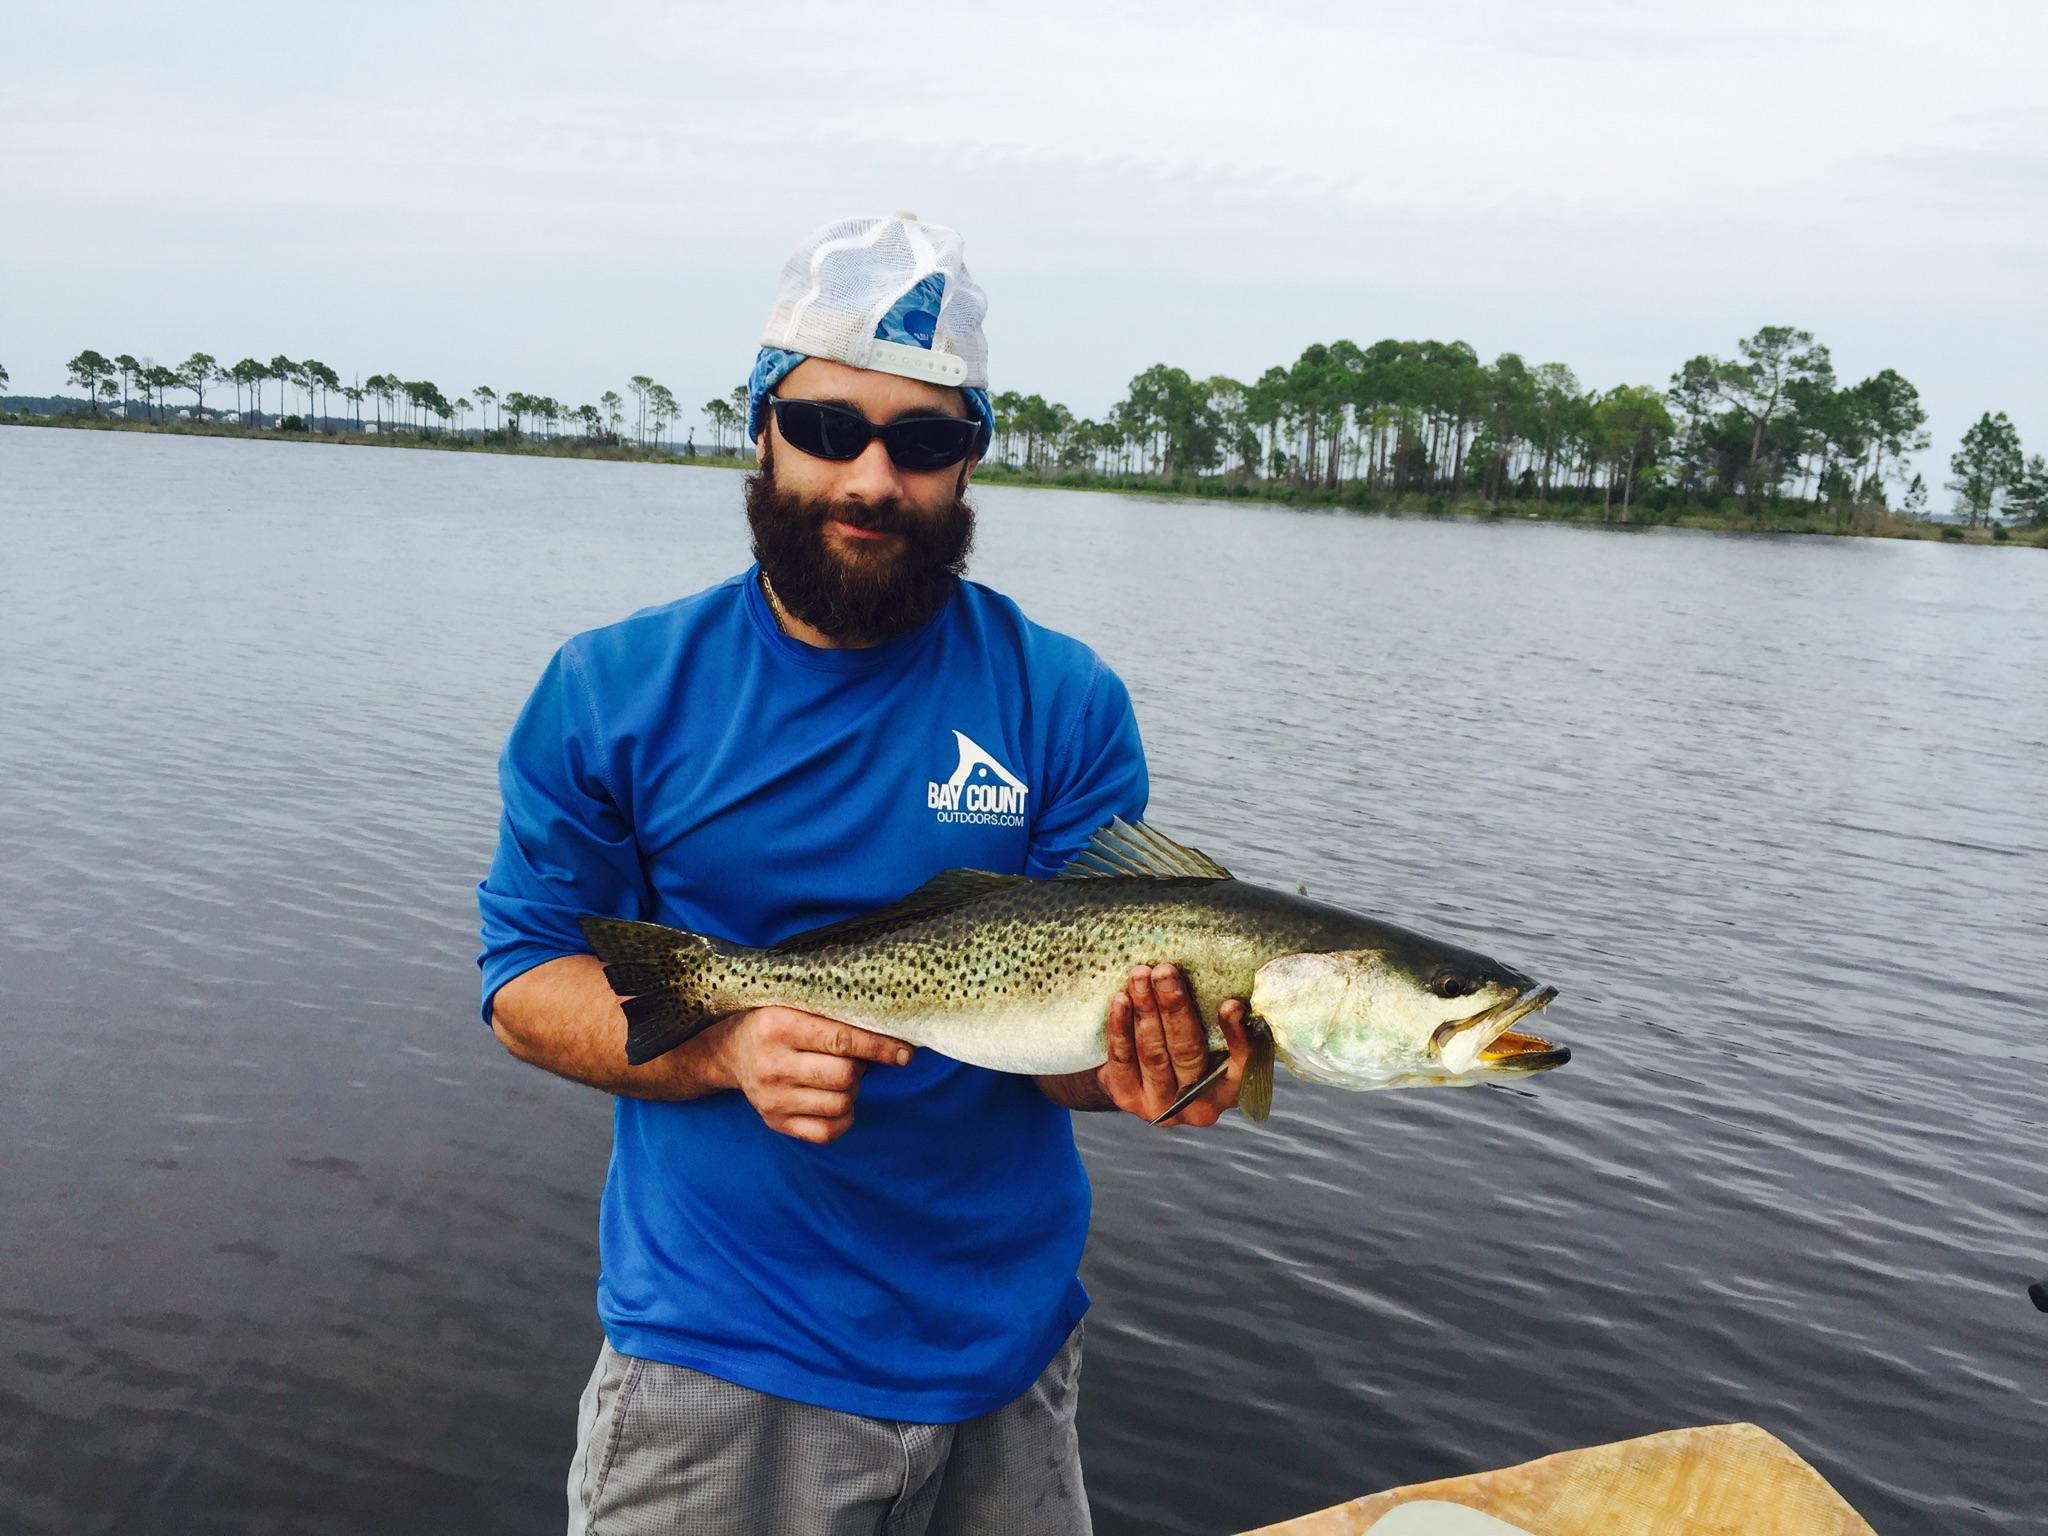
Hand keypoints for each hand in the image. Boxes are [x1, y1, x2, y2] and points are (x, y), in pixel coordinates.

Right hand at [707, 1006, 912, 1144]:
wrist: (729, 1052)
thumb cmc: (775, 1022)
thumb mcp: (796, 1006)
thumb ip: (836, 1015)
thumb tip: (892, 1032)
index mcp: (780, 1027)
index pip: (843, 1040)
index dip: (881, 1047)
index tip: (905, 1052)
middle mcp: (773, 1065)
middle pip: (845, 1076)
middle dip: (861, 1068)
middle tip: (854, 1058)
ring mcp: (772, 1099)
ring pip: (840, 1104)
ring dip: (852, 1091)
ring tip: (840, 1076)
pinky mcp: (775, 1122)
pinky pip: (827, 1132)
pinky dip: (843, 1118)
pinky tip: (836, 1101)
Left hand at [1097, 964, 1249, 1127]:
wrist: (1143, 1083)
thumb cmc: (1190, 1050)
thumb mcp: (1215, 1041)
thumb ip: (1221, 1021)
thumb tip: (1225, 986)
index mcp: (1229, 1088)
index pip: (1240, 1062)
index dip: (1236, 1036)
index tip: (1230, 1005)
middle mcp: (1199, 1105)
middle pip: (1187, 1051)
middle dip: (1174, 1007)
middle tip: (1165, 972)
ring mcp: (1161, 1105)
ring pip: (1153, 1053)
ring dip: (1145, 1009)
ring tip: (1140, 976)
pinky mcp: (1128, 1098)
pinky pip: (1122, 1059)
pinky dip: (1120, 1027)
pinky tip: (1120, 1000)